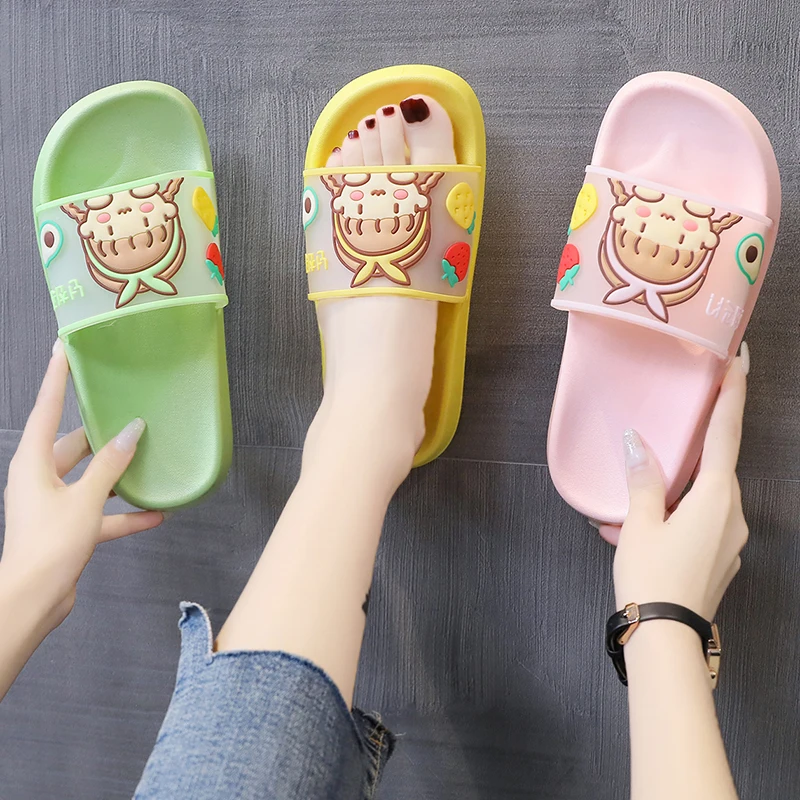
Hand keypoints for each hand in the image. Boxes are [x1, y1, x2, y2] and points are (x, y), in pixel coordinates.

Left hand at [1, 340, 162, 630]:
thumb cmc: (49, 545)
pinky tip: (156, 515)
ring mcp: (53, 504)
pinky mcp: (67, 528)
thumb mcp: (85, 499)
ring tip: (149, 461)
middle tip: (128, 412)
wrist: (33, 600)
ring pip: (90, 479)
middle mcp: (39, 478)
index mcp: (33, 463)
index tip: (65, 350)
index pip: (46, 409)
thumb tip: (132, 431)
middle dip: (103, 434)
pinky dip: (124, 514)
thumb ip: (110, 465)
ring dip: (118, 477)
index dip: (57, 378)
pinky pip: (100, 513)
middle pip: (73, 445)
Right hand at [608, 348, 748, 620]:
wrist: (666, 640)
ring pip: (700, 498)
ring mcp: (730, 539)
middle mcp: (732, 514)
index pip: (725, 433)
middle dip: (684, 454)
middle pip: (712, 467)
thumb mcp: (639, 524)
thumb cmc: (653, 577)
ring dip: (669, 494)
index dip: (731, 394)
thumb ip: (642, 479)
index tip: (739, 361)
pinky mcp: (720, 558)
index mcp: (715, 498)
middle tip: (659, 441)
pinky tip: (638, 534)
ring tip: (628, 513)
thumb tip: (635, 443)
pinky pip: (699, 523)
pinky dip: (671, 519)